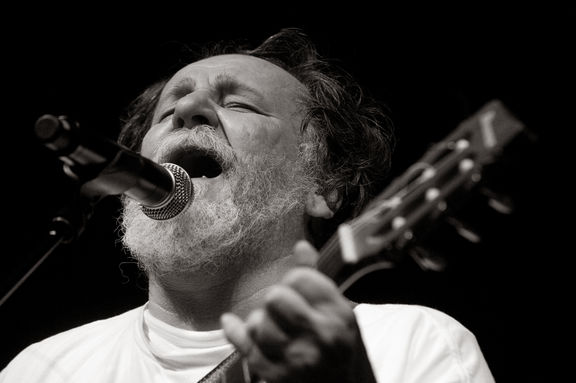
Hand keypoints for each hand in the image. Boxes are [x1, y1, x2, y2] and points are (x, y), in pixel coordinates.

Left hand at [221, 240, 376, 382]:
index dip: (295, 279)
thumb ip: (317, 277)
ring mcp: (296, 358)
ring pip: (259, 323)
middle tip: (285, 308)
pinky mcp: (275, 375)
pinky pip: (245, 346)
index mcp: (337, 314)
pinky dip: (235, 332)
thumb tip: (301, 246)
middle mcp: (319, 336)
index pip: (301, 278)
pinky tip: (232, 323)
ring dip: (261, 320)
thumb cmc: (341, 347)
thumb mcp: (338, 311)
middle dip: (277, 299)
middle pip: (276, 297)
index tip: (298, 288)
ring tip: (274, 324)